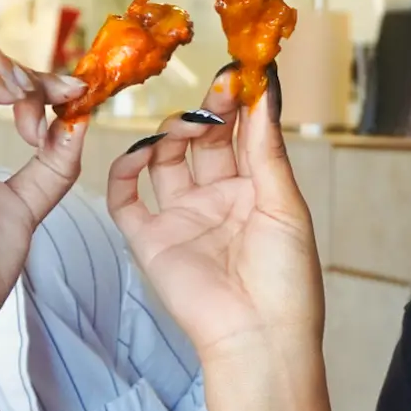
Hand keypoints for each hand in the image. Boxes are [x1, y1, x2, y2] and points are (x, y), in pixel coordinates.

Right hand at [106, 64, 321, 367]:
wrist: (258, 337)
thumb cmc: (286, 279)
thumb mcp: (284, 203)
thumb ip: (266, 146)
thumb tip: (263, 88)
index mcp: (256, 191)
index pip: (243, 134)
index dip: (239, 104)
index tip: (239, 74)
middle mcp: (217, 199)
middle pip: (203, 141)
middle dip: (208, 113)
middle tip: (216, 91)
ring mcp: (182, 218)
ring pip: (165, 160)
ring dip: (171, 135)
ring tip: (185, 129)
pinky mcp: (150, 240)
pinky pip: (126, 199)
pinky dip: (124, 171)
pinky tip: (138, 151)